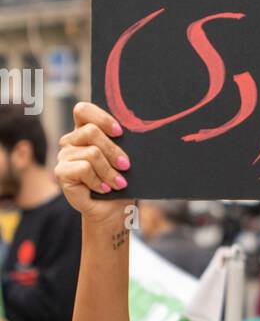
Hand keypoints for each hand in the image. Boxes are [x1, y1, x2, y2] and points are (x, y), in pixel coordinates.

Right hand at [57, 102, 131, 223]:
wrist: (113, 210)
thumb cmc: (120, 182)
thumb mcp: (123, 158)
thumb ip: (121, 142)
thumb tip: (135, 127)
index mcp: (84, 131)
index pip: (83, 110)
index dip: (101, 117)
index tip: (120, 132)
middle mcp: (71, 141)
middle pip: (91, 132)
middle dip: (114, 150)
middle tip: (126, 165)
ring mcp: (64, 156)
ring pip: (92, 153)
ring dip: (109, 171)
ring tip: (118, 183)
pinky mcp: (61, 172)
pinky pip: (84, 168)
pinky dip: (99, 181)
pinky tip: (104, 189)